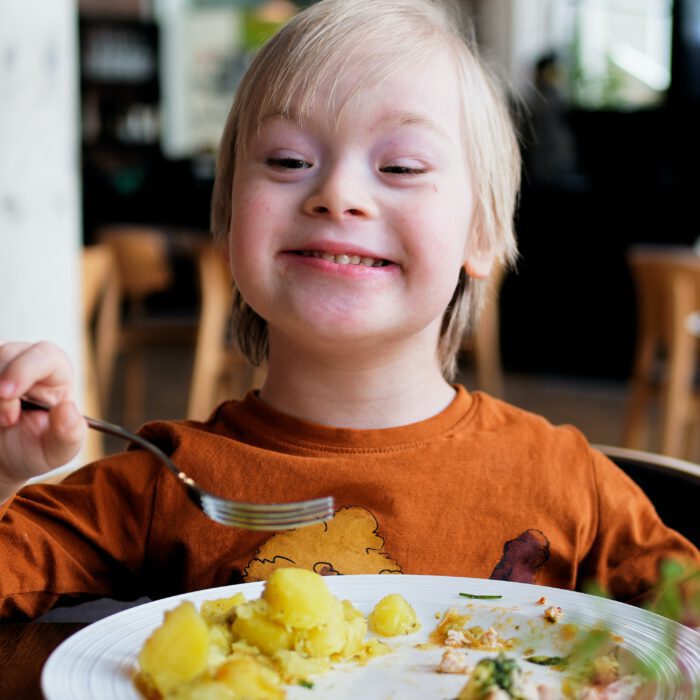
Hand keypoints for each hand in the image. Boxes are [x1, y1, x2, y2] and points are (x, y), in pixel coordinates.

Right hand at [0, 340, 85, 497]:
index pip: (46, 355)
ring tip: (0, 422)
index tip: (7, 394)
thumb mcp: (57, 450)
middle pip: (8, 353)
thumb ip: (70, 433)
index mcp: (58, 374)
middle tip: (6, 420)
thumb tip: (67, 408)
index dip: (24, 370)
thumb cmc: (36, 448)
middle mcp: (30, 361)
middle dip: (0, 387)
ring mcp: (3, 364)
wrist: (5, 458)